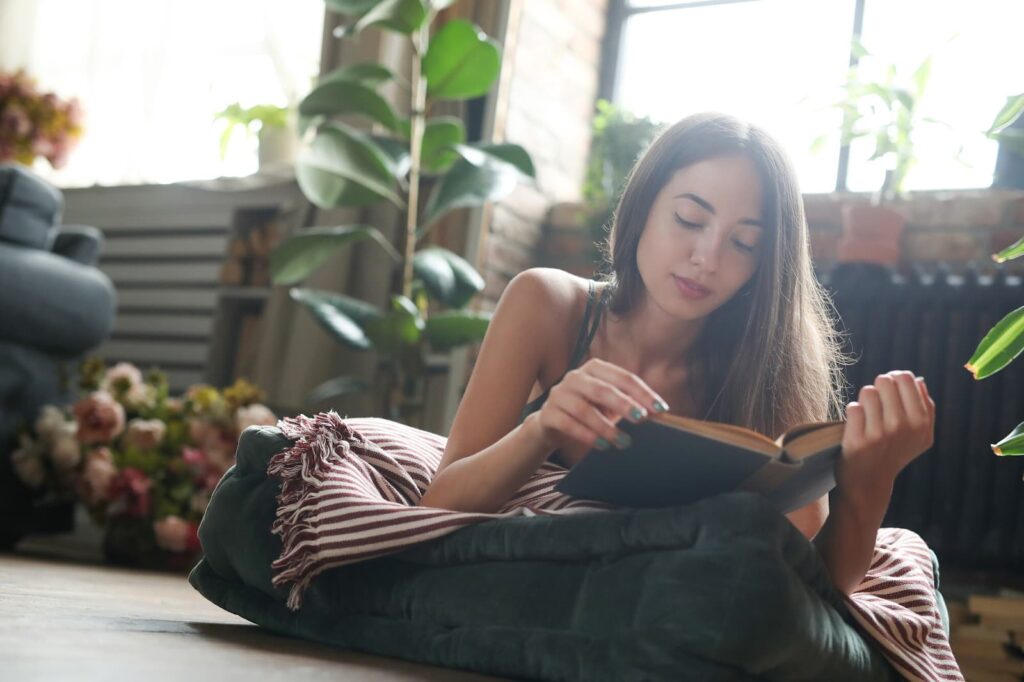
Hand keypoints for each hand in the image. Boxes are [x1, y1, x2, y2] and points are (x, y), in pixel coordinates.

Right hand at [533, 358, 668, 452]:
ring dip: (606, 427)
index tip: (660, 409)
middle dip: (624, 405)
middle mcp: (575, 377)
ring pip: (583, 409)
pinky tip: (602, 446)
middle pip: (602, 389)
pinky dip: (587, 435)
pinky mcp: (548, 413)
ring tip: (624, 442)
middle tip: (641, 420)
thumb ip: (631, 404)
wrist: (553, 423)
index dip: (643, 393)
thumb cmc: (590, 410)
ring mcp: (559, 394)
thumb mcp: (610, 404)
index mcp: (595, 369)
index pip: (623, 377)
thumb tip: (659, 412)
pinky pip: (567, 423)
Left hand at [838, 370, 935, 493]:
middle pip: (885, 380)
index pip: (906, 377)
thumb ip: (926, 408)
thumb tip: (919, 380)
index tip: (889, 392)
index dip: (894, 380)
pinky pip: (853, 408)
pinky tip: (857, 427)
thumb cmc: (894, 452)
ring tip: (867, 417)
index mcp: (921, 422)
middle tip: (876, 405)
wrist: (869, 483)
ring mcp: (880, 434)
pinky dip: (853, 413)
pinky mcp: (858, 440)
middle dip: (878, 388)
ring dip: (864, 401)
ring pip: (867, 392)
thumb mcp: (920, 436)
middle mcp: (903, 426)